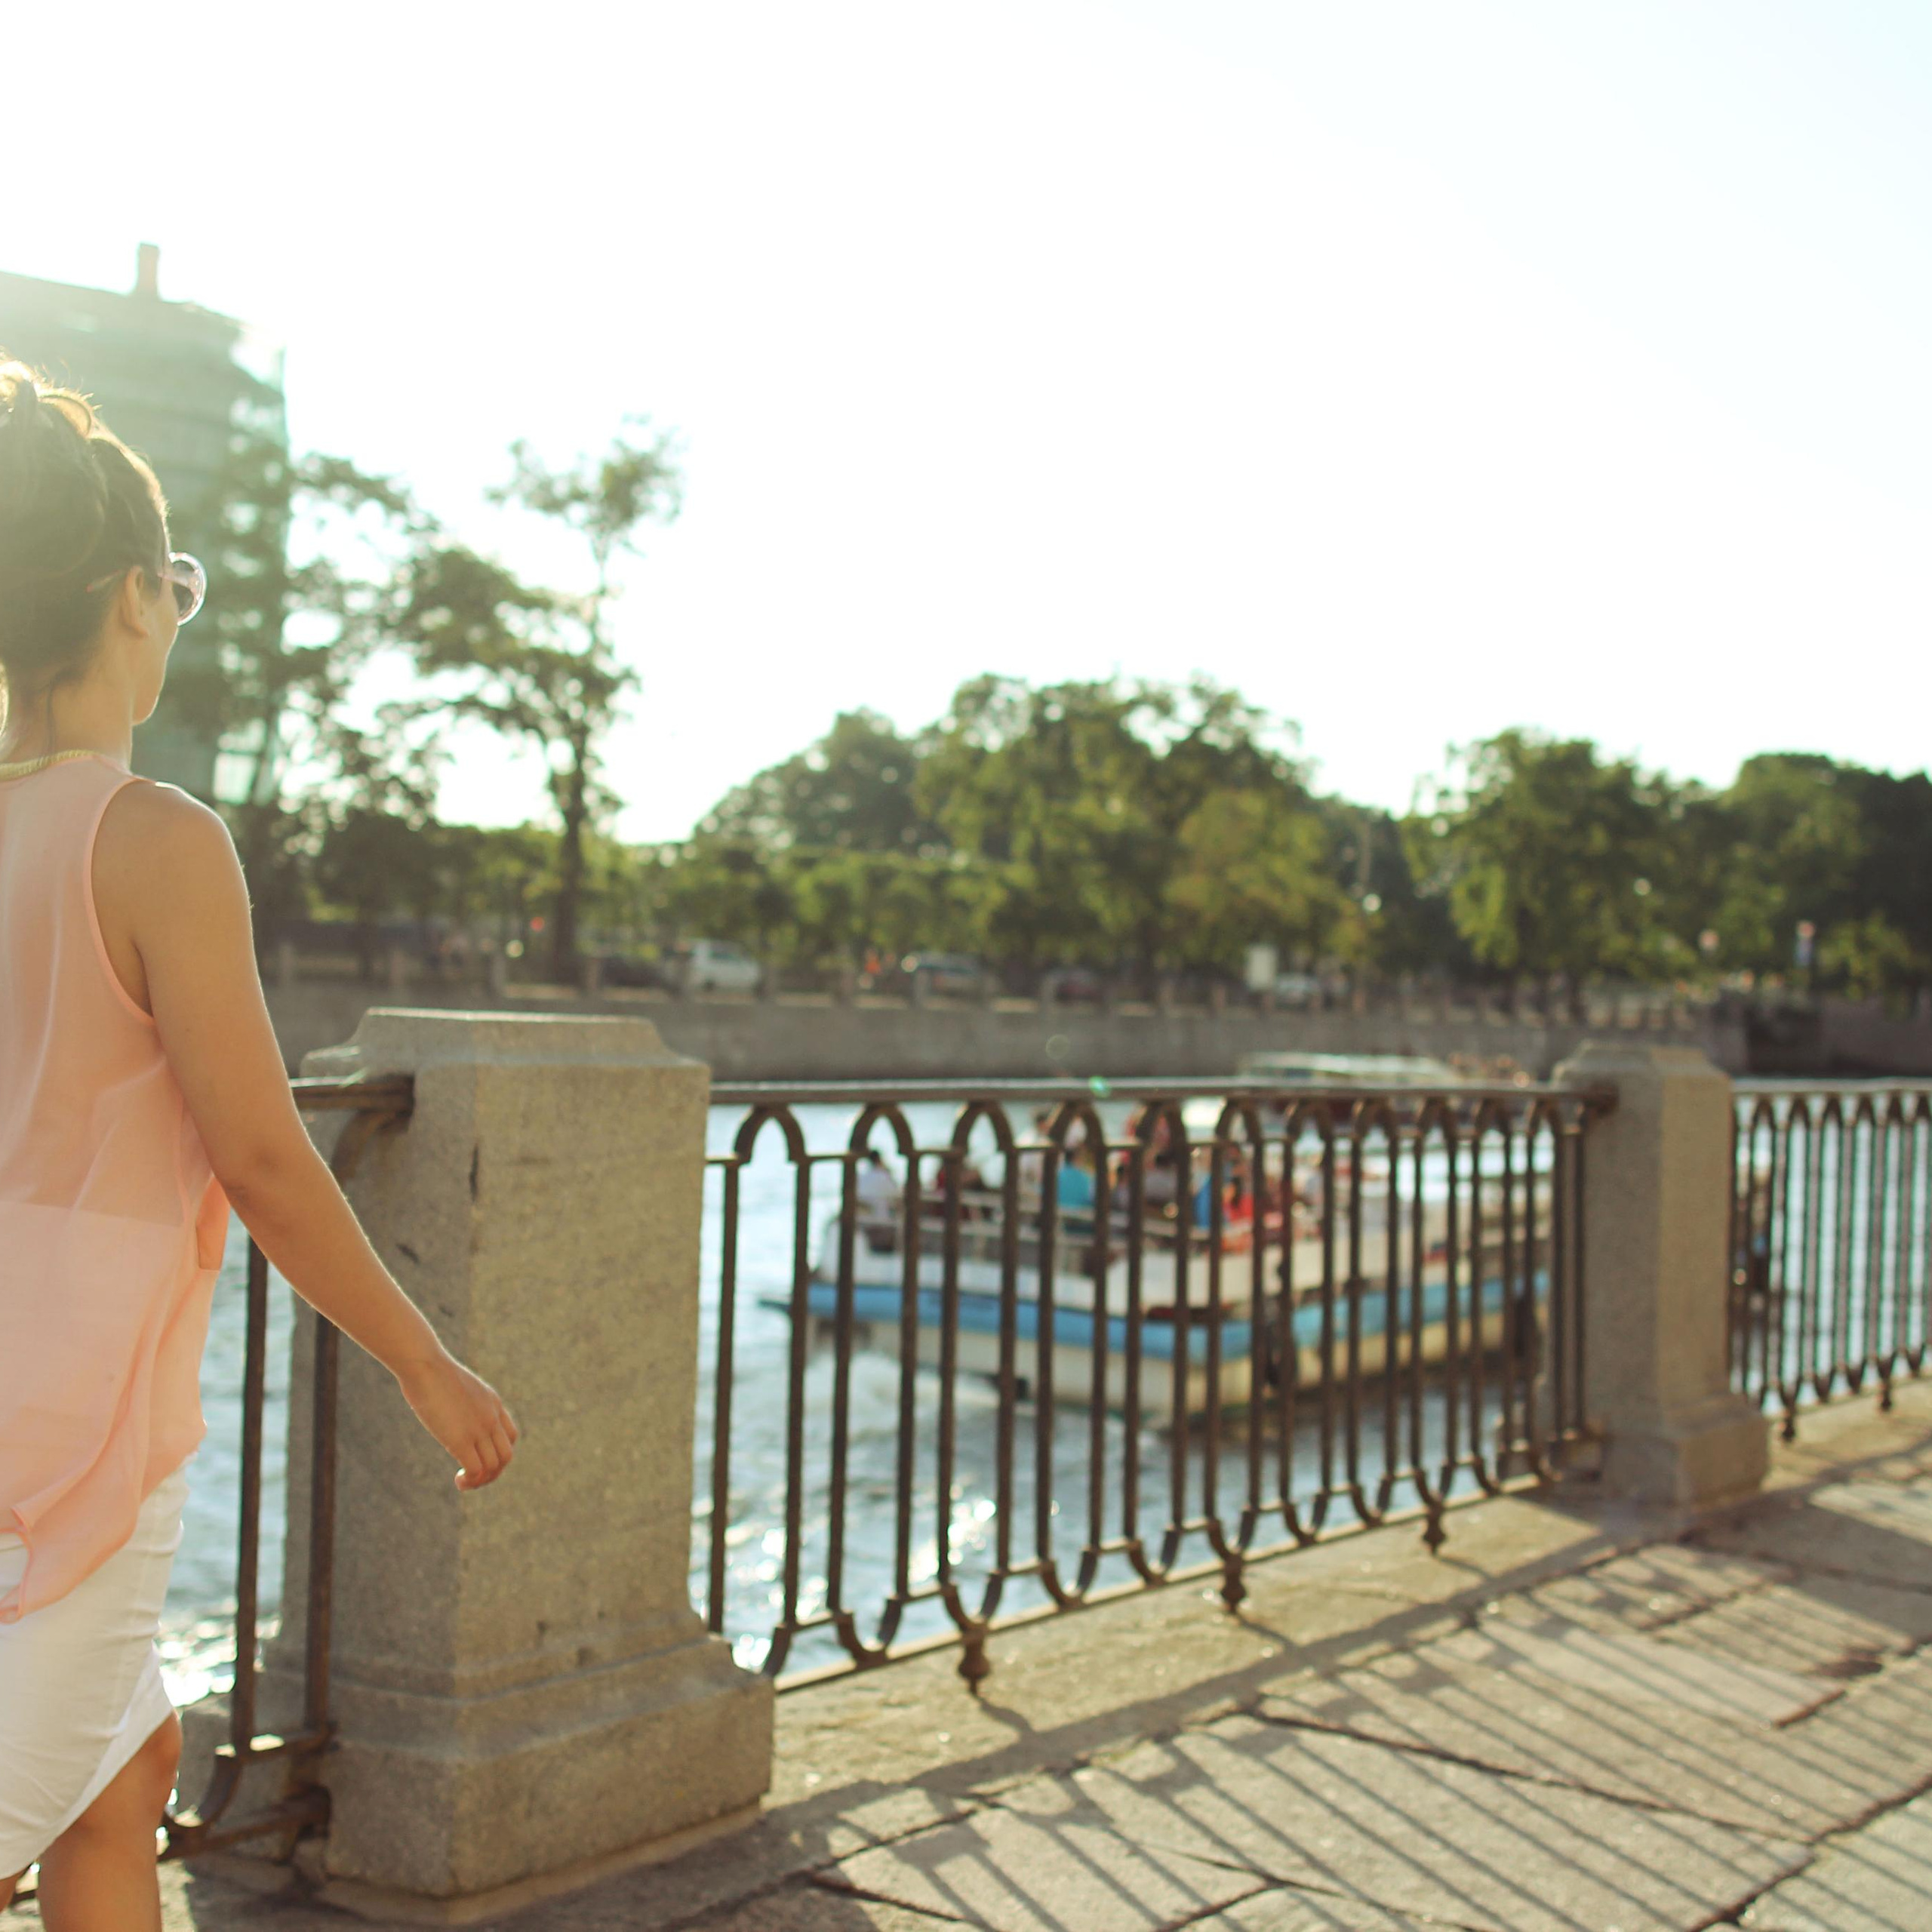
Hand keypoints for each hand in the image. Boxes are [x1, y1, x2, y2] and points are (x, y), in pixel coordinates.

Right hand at [395, 1350, 519, 1489]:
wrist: (425, 1364)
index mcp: (493, 1403)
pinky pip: (475, 1470)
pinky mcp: (460, 1440)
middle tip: (473, 1478)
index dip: (498, 1453)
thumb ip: (459, 1400)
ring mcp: (478, 1429)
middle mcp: (491, 1417)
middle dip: (493, 1473)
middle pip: (506, 1456)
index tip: (479, 1458)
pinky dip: (470, 1481)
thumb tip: (445, 1404)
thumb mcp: (455, 1384)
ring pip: (493, 1467)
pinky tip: (459, 1481)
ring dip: (481, 1481)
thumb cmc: (431, 1370)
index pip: (510, 1436)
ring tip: (464, 1483)